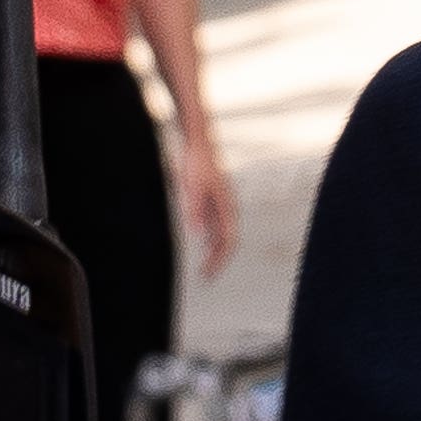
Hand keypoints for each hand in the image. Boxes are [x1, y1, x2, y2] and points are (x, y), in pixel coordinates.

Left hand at [172, 125, 234, 280]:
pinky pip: (216, 224)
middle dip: (218, 259)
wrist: (198, 143)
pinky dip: (211, 238)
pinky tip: (202, 241)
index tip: (209, 273)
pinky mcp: (212, 199)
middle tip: (206, 277)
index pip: (228, 239)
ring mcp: (220, 203)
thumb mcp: (193, 187)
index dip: (220, 259)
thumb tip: (197, 234)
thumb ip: (196, 210)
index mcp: (226, 205)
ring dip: (215, 250)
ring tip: (206, 264)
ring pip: (222, 233)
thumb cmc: (198, 162)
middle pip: (227, 239)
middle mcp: (226, 206)